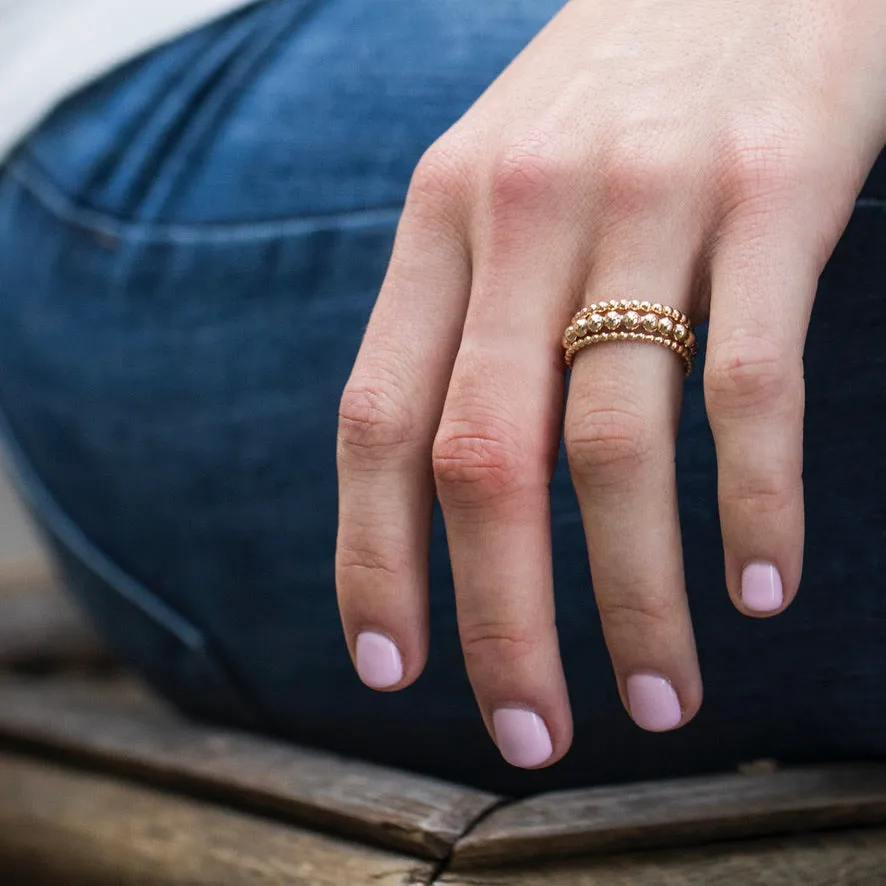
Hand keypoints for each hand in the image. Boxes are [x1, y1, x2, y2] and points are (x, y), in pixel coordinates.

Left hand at [336, 0, 885, 767]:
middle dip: (499, 620)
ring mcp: (648, 203)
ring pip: (615, 447)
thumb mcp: (497, 189)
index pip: (377, 420)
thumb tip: (447, 483)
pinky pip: (750, 386)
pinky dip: (754, 504)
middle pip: (485, 461)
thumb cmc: (606, 98)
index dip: (373, 559)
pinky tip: (761, 585)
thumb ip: (462, 319)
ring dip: (634, 598)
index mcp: (440, 222)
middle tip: (527, 734)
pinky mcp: (773, 193)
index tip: (391, 670)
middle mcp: (524, 218)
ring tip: (659, 699)